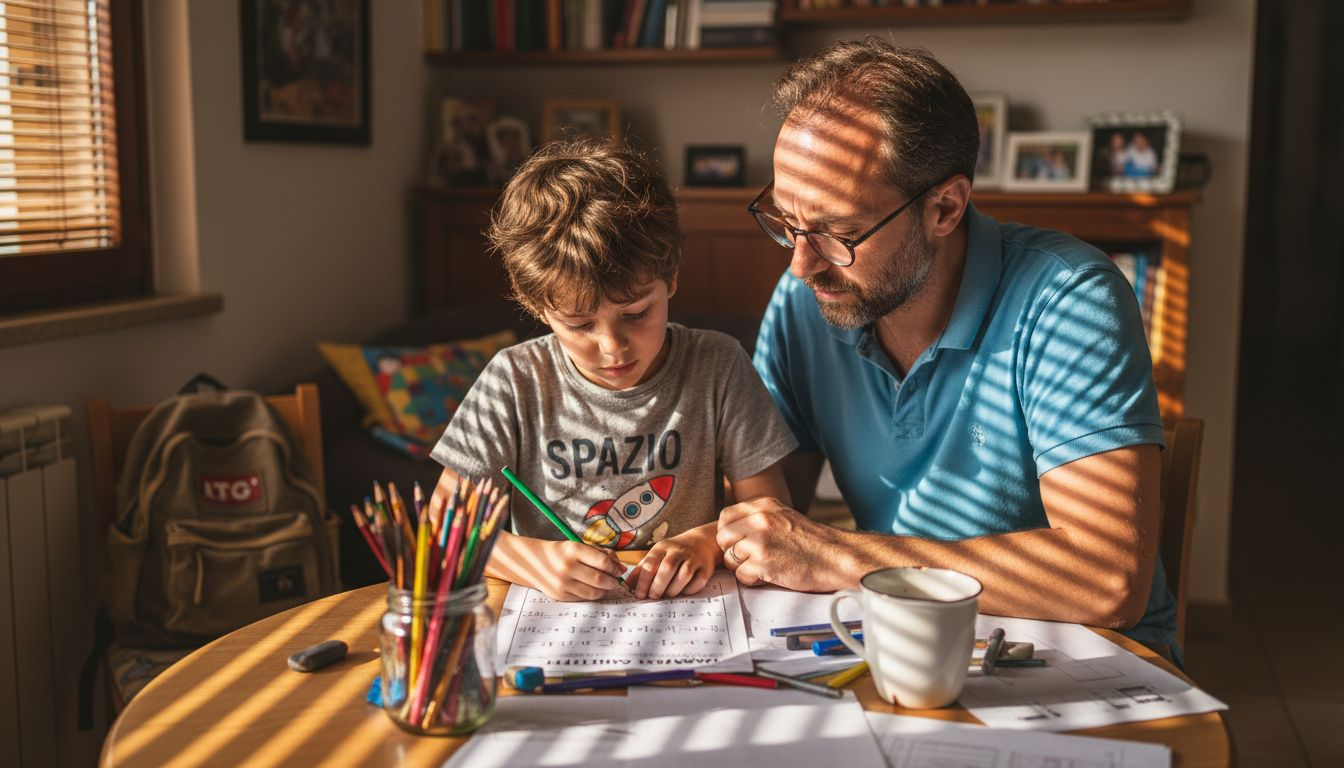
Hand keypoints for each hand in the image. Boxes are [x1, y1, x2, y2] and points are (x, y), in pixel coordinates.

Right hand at [525, 539, 627, 601]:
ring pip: (593, 593)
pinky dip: (593, 596)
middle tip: (615, 580)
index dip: (615, 568)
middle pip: (600, 579)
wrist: (533, 562)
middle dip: (612, 582)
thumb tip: (622, 568)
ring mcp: (562, 583)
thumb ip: (602, 553)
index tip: (619, 570)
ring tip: (606, 586)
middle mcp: (567, 567)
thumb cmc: (562, 552)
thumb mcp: (579, 546)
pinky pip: (583, 599)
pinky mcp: (560, 595)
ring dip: (605, 591)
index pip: (603, 562)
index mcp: (573, 550)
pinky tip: (594, 590)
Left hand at [629, 523, 718, 599]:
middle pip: (667, 568)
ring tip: (667, 595)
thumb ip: (642, 569)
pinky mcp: (706, 568)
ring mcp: (693, 559)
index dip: (643, 581)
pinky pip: (697, 582)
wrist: (701, 542)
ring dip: (673, 589)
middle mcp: (678, 551)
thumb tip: (627, 585)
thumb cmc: (673, 553)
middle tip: (652, 597)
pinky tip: (682, 591)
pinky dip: (689, 590)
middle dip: (657, 585)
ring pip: (683, 575)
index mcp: (662, 548)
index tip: (639, 594)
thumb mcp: (656, 555)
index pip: (651, 563)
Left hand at [716, 497, 849, 592]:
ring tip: (765, 566)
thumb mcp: (784, 517)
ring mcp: (760, 540)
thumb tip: (731, 529)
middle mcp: (759, 519)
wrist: (837, 557)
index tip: (740, 543)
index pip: (726, 517)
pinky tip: (771, 575)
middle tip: (751, 558)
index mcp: (764, 505)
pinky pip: (741, 575)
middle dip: (732, 551)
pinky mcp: (763, 562)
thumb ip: (759, 518)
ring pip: (729, 558)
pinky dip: (753, 580)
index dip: (729, 534)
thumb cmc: (813, 542)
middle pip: (723, 538)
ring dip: (743, 567)